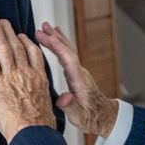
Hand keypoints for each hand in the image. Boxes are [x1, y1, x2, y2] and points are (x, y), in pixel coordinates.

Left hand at [0, 16, 56, 142]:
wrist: (32, 132)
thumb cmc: (40, 125)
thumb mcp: (48, 105)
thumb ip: (42, 94)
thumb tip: (40, 97)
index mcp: (39, 77)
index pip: (33, 53)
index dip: (26, 42)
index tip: (22, 35)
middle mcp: (26, 73)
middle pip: (17, 46)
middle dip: (9, 31)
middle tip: (2, 20)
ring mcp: (11, 77)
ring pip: (4, 49)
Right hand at [36, 22, 117, 136]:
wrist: (104, 118)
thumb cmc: (92, 118)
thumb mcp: (80, 118)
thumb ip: (71, 107)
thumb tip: (63, 97)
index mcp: (79, 81)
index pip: (68, 58)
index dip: (57, 46)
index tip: (45, 37)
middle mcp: (80, 72)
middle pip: (67, 50)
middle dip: (54, 38)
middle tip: (41, 27)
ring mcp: (78, 71)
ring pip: (68, 49)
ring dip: (56, 37)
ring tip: (45, 26)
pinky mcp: (76, 72)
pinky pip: (67, 54)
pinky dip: (60, 44)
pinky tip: (55, 37)